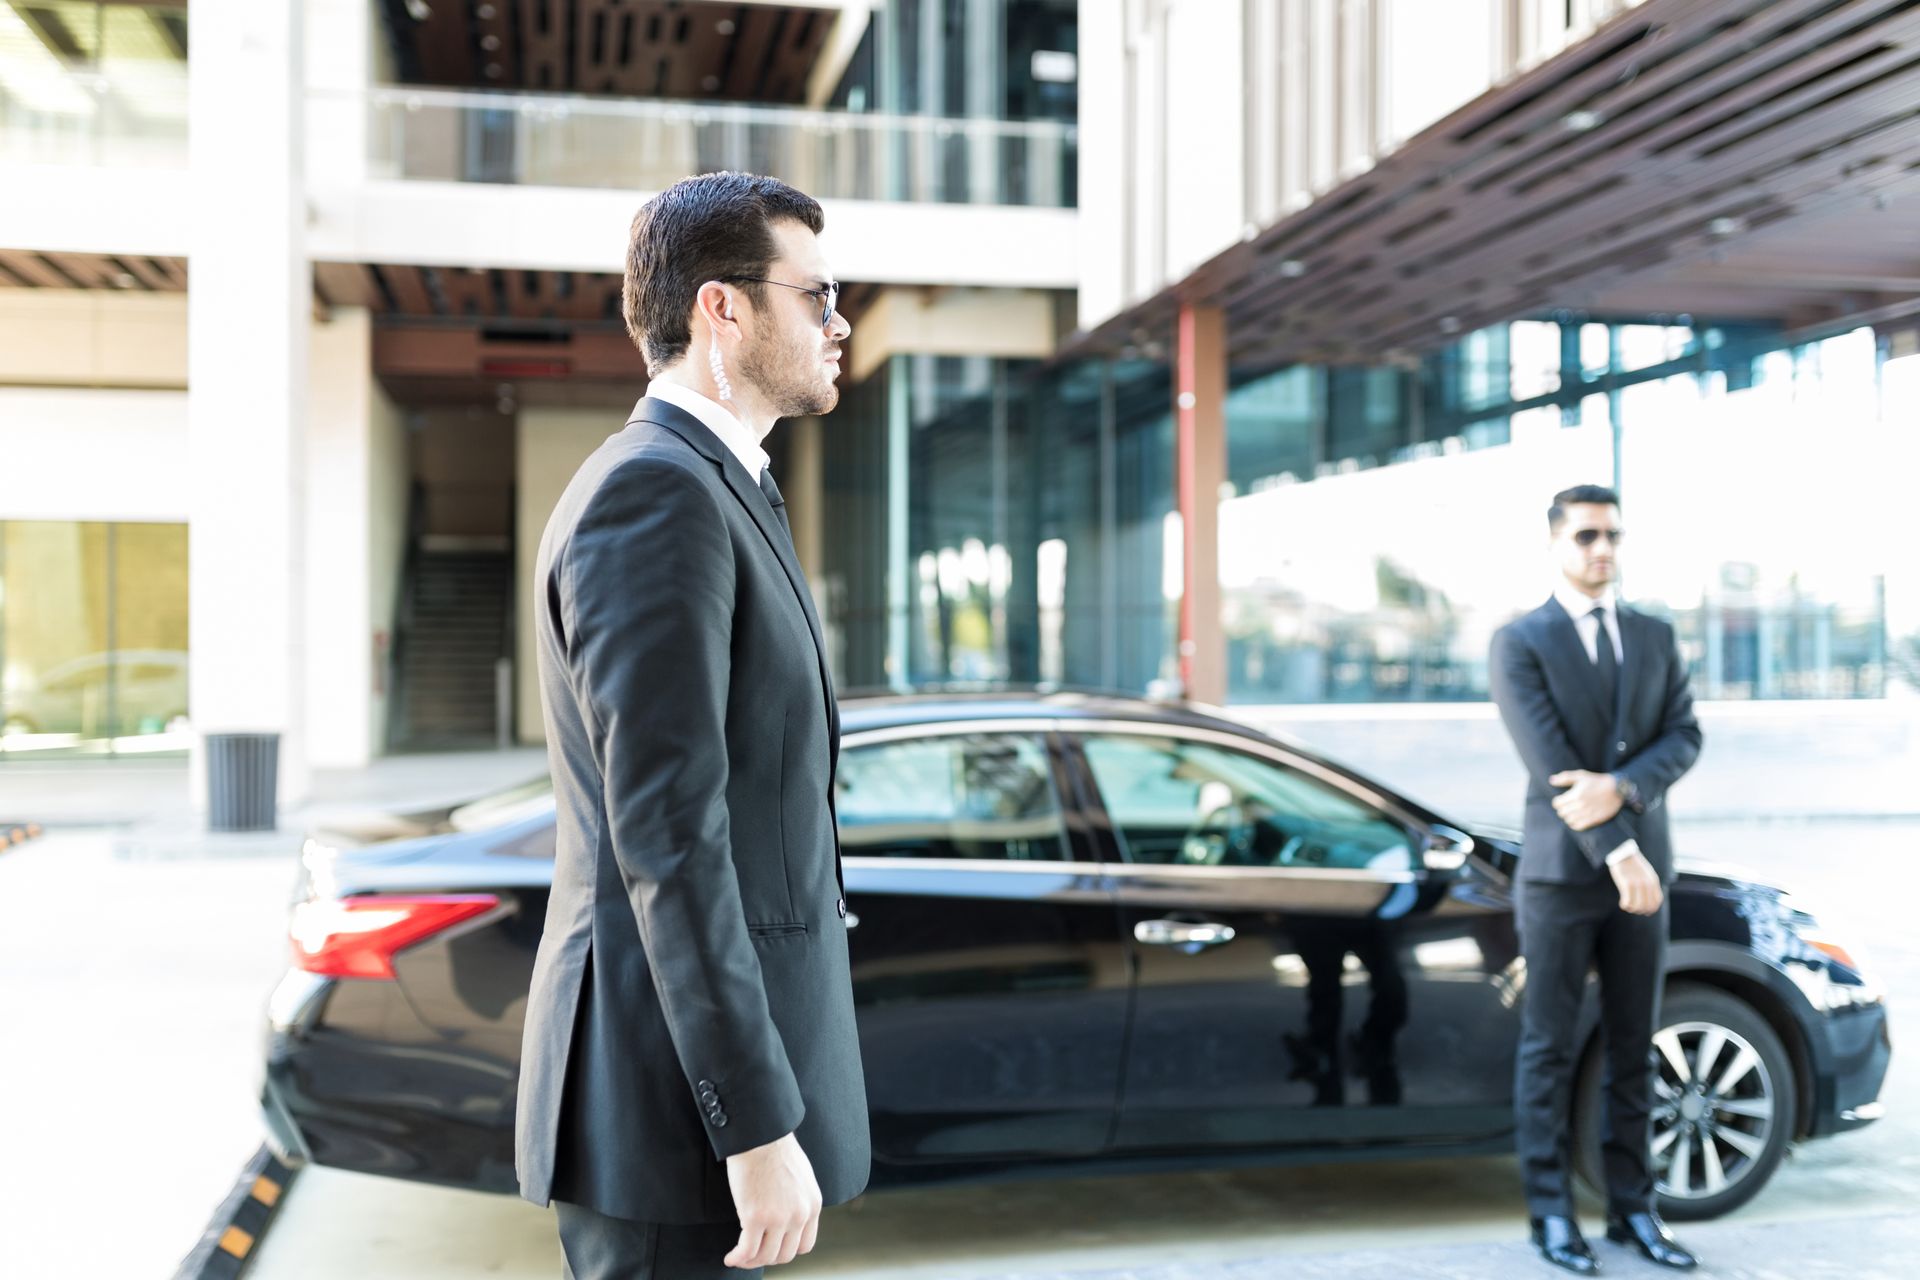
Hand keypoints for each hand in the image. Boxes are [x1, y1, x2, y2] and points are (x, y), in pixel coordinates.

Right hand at [723, 1132, 821, 1268]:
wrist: (760, 1135)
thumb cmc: (775, 1148)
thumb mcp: (801, 1177)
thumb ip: (799, 1199)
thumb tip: (788, 1215)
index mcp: (812, 1205)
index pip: (804, 1245)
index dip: (786, 1251)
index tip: (772, 1248)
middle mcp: (799, 1215)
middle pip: (784, 1255)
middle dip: (767, 1258)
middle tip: (752, 1254)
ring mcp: (778, 1218)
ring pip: (764, 1256)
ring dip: (750, 1260)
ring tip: (739, 1256)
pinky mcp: (755, 1217)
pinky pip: (746, 1250)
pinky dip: (738, 1258)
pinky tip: (730, 1257)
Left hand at [1548, 769, 1623, 831]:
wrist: (1617, 790)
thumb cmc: (1597, 781)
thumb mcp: (1581, 776)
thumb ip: (1565, 778)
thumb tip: (1551, 781)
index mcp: (1575, 794)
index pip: (1557, 804)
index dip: (1557, 802)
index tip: (1561, 800)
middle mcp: (1580, 805)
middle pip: (1562, 813)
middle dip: (1562, 809)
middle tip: (1567, 806)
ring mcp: (1587, 814)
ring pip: (1568, 820)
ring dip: (1568, 817)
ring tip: (1572, 813)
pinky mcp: (1594, 820)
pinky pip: (1578, 826)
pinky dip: (1574, 824)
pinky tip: (1577, 819)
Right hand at [1608, 849, 1663, 915]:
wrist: (1622, 852)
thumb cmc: (1632, 863)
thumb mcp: (1645, 873)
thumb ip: (1649, 884)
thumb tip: (1648, 898)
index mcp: (1653, 881)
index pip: (1657, 902)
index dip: (1650, 909)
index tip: (1643, 910)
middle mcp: (1647, 884)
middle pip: (1648, 907)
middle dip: (1640, 911)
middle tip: (1632, 907)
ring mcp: (1638, 884)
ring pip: (1638, 907)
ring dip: (1632, 909)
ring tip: (1626, 905)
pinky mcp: (1627, 884)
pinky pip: (1628, 902)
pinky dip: (1625, 906)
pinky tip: (1622, 903)